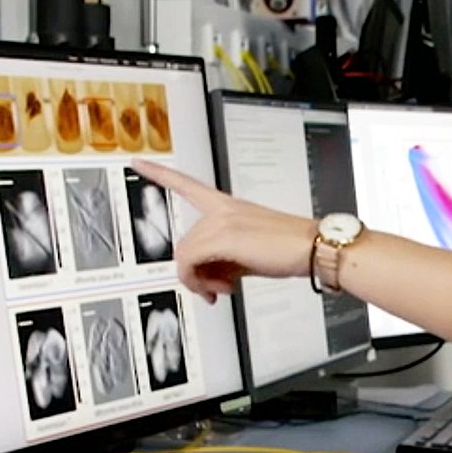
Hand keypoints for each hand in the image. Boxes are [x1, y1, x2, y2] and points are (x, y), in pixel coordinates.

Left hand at [130, 159, 316, 302]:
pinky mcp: (223, 236)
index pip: (187, 185)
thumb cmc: (289, 249)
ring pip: (185, 255)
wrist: (313, 248)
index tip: (139, 164)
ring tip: (223, 289)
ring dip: (199, 280)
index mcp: (227, 206)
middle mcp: (221, 210)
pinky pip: (191, 262)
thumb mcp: (249, 254)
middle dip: (195, 272)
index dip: (159, 173)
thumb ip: (224, 261)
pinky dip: (198, 281)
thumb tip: (208, 279)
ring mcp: (221, 221)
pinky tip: (222, 287)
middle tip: (215, 288)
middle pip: (185, 242)